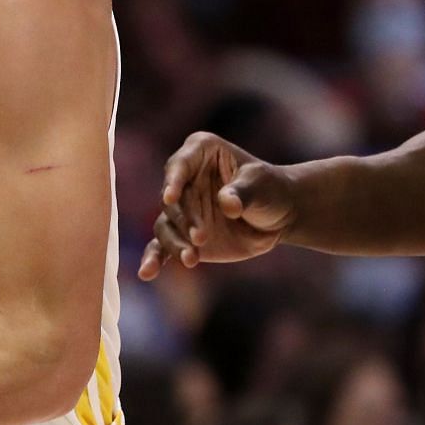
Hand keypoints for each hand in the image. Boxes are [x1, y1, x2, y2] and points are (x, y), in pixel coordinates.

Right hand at [138, 131, 296, 279]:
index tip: (171, 198)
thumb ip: (243, 193)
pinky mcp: (182, 234)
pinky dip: (155, 259)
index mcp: (200, 152)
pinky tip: (147, 272)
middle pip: (171, 200)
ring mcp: (182, 208)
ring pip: (165, 225)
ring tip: (191, 259)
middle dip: (183, 220)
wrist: (278, 216)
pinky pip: (163, 246)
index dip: (174, 181)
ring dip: (174, 243)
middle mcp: (184, 178)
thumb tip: (228, 204)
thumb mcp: (261, 185)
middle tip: (201, 238)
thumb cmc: (270, 189)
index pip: (180, 165)